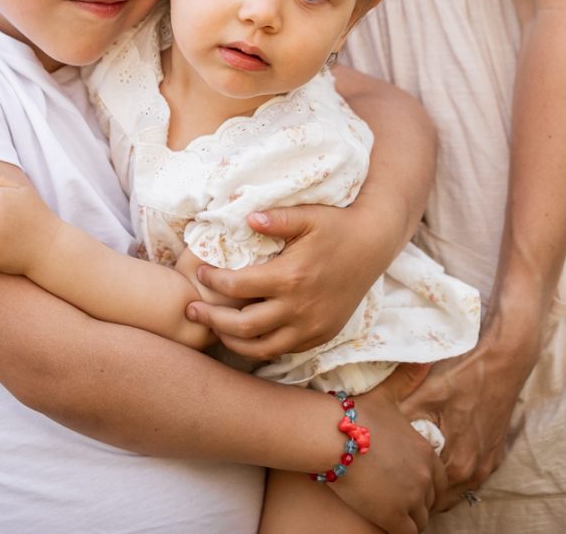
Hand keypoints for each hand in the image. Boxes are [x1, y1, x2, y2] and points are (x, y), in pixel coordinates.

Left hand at [184, 203, 395, 359]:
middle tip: (191, 310)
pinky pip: (284, 350)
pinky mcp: (321, 335)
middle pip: (242, 326)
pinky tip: (246, 335)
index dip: (213, 281)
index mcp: (290, 277)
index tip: (200, 272)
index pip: (238, 287)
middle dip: (211, 319)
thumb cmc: (336, 226)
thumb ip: (275, 218)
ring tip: (214, 328)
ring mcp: (312, 327)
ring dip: (232, 341)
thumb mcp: (307, 215)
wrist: (374, 245)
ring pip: (262, 348)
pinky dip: (261, 347)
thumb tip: (245, 218)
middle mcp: (300, 308)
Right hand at [330, 368, 446, 533]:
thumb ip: (408, 378)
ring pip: (421, 520)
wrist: (333, 435)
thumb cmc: (357, 414)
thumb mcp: (387, 395)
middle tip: (400, 502)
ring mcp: (411, 498)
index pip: (440, 480)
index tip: (410, 486)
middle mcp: (425, 476)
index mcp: (426, 452)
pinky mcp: (393, 515)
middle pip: (431, 501)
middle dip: (419, 503)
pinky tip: (386, 525)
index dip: (426, 485)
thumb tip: (425, 359)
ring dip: (410, 518)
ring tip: (393, 514)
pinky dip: (400, 532)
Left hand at [398, 320, 541, 509]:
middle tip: (397, 479)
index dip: (405, 488)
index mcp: (458, 464)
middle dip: (421, 491)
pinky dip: (454, 472)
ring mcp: (488, 463)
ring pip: (457, 488)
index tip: (388, 482)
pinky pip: (470, 474)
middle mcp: (476, 471)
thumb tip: (375, 433)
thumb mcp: (425, 395)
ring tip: (415, 472)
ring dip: (438, 484)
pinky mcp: (495, 453)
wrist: (504, 360)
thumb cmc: (464, 376)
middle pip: (442, 497)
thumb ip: (401, 420)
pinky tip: (440, 457)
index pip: (425, 494)